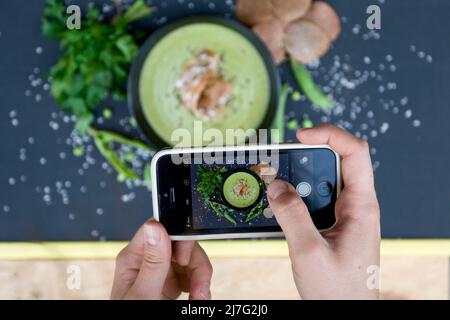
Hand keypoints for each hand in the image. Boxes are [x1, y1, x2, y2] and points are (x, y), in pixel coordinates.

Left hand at [111, 220, 212, 299]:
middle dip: (196, 264)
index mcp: (134, 258)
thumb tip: (156, 227)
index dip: (179, 238)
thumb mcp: (144, 295)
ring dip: (201, 278)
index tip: (186, 258)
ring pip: (191, 260)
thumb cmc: (130, 317)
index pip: (159, 229)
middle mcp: (147, 261)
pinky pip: (193, 275)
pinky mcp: (171, 283)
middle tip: (199, 286)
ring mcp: (161, 272)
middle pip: (181, 245)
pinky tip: (197, 298)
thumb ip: (152, 262)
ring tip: (200, 297)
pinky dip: (200, 286)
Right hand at [267, 124, 379, 298]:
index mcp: (361, 206)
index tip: (301, 136)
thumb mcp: (309, 252)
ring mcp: (345, 215)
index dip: (329, 135)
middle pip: (334, 163)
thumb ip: (291, 216)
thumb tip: (276, 186)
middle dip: (304, 159)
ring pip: (322, 182)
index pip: (355, 152)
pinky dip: (297, 198)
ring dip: (297, 181)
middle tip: (278, 165)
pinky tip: (280, 207)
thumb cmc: (337, 291)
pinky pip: (315, 200)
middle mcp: (356, 205)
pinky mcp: (334, 224)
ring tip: (274, 188)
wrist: (345, 313)